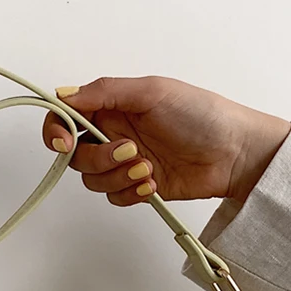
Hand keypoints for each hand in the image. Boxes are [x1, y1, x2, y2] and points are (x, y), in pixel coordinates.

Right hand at [43, 77, 289, 205]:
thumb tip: (64, 94)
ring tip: (149, 169)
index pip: (66, 118)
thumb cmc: (202, 115)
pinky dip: (131, 193)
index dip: (56, 131)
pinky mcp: (138, 187)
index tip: (64, 143)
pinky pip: (115, 198)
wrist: (234, 154)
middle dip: (99, 158)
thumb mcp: (152, 92)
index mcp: (112, 106)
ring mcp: (126, 163)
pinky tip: (154, 184)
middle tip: (130, 150)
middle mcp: (114, 134)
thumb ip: (104, 92)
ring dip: (118, 177)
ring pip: (93, 181)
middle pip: (77, 157)